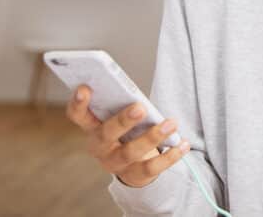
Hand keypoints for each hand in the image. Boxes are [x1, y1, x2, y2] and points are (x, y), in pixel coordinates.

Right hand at [65, 84, 191, 187]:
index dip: (78, 103)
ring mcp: (116, 163)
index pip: (78, 116)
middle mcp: (100, 147)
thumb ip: (121, 103)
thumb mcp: (118, 116)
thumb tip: (131, 88)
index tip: (85, 88)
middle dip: (123, 120)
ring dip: (152, 137)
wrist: (132, 164)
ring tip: (171, 123)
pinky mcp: (135, 175)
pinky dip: (170, 156)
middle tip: (140, 107)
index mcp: (92, 127)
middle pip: (107, 134)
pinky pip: (152, 168)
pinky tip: (183, 144)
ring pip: (131, 152)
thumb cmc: (125, 130)